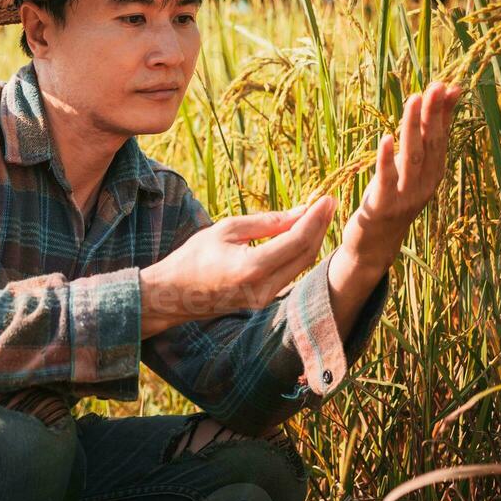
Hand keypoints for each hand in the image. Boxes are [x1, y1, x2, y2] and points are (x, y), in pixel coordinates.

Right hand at [140, 196, 337, 337]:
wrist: (172, 295)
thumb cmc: (193, 257)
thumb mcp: (226, 230)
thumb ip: (265, 222)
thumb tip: (299, 212)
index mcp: (252, 267)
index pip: (297, 240)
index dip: (315, 218)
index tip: (326, 199)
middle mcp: (263, 287)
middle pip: (306, 255)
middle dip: (319, 227)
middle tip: (327, 204)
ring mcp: (265, 299)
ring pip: (300, 266)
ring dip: (312, 240)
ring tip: (318, 216)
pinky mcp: (263, 301)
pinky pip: (289, 274)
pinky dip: (298, 253)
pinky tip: (301, 235)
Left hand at [341, 80, 462, 270]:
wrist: (375, 244)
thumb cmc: (393, 199)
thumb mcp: (410, 170)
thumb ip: (421, 144)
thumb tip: (435, 113)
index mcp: (433, 175)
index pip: (442, 138)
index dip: (445, 113)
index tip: (449, 86)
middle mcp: (424, 185)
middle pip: (430, 145)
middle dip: (433, 114)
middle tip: (436, 86)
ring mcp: (405, 197)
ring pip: (411, 157)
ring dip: (412, 128)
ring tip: (414, 100)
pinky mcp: (382, 206)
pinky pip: (386, 179)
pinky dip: (386, 158)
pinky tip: (386, 137)